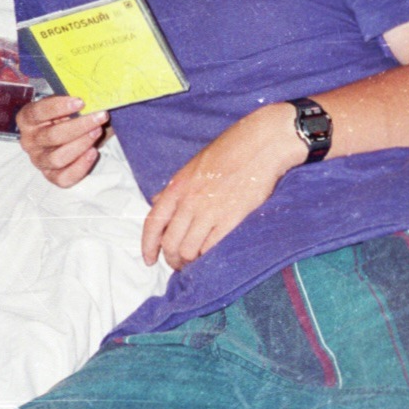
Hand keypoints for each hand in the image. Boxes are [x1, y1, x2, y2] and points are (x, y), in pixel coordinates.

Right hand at [17, 95, 107, 186]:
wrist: (72, 135)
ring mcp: (38, 160)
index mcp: (27, 119)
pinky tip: (93, 152)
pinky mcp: (51, 176)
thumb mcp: (67, 105)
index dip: (59, 106)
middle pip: (52, 136)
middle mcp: (29, 141)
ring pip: (57, 158)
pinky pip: (64, 178)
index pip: (38, 112)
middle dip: (79, 126)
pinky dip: (80, 166)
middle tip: (100, 117)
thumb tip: (91, 99)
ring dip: (81, 144)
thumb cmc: (68, 116)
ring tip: (97, 132)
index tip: (81, 102)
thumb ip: (73, 102)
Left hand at [142, 104, 300, 269]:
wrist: (260, 144)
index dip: (147, 246)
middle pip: (170, 243)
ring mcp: (209, 211)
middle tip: (179, 265)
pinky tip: (211, 257)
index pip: (153, 223)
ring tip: (195, 263)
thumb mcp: (193, 166)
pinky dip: (208, 258)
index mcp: (177, 187)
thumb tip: (156, 201)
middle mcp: (189, 201)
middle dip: (171, 259)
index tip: (149, 260)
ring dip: (189, 262)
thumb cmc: (230, 150)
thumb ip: (175, 187)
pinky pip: (211, 248)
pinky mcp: (231, 219)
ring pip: (188, 251)